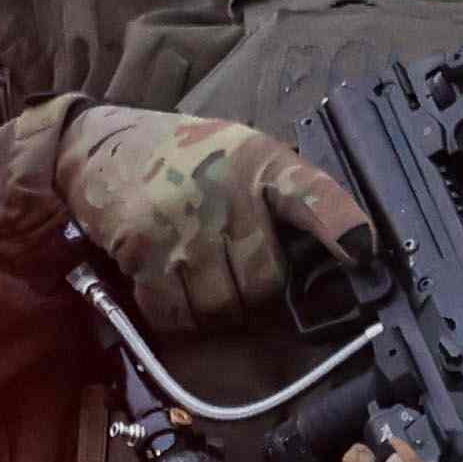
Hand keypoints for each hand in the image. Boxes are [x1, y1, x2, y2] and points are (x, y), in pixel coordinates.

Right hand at [59, 106, 373, 326]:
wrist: (100, 146)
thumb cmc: (185, 158)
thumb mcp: (244, 155)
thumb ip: (284, 196)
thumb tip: (337, 254)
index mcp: (260, 162)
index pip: (311, 194)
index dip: (340, 225)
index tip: (362, 252)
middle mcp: (224, 191)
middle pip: (265, 283)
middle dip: (255, 290)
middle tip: (232, 266)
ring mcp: (182, 224)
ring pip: (223, 307)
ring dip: (216, 307)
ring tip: (200, 272)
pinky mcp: (143, 252)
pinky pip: (177, 315)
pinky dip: (178, 315)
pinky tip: (172, 283)